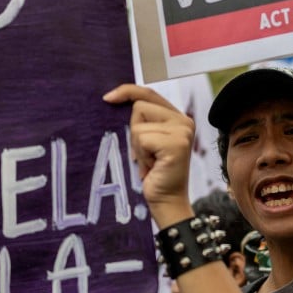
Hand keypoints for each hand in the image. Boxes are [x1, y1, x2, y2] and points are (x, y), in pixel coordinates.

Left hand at [103, 84, 193, 226]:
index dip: (127, 91)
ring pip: (138, 125)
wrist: (166, 201)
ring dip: (137, 147)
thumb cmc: (154, 173)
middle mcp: (184, 120)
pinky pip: (142, 138)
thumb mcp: (146, 141)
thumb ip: (142, 121)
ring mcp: (183, 131)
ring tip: (149, 161)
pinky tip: (152, 166)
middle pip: (140, 106)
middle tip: (145, 154)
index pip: (149, 93)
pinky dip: (141, 155)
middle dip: (135, 131)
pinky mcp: (177, 143)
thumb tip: (113, 98)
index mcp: (178, 117)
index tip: (107, 98)